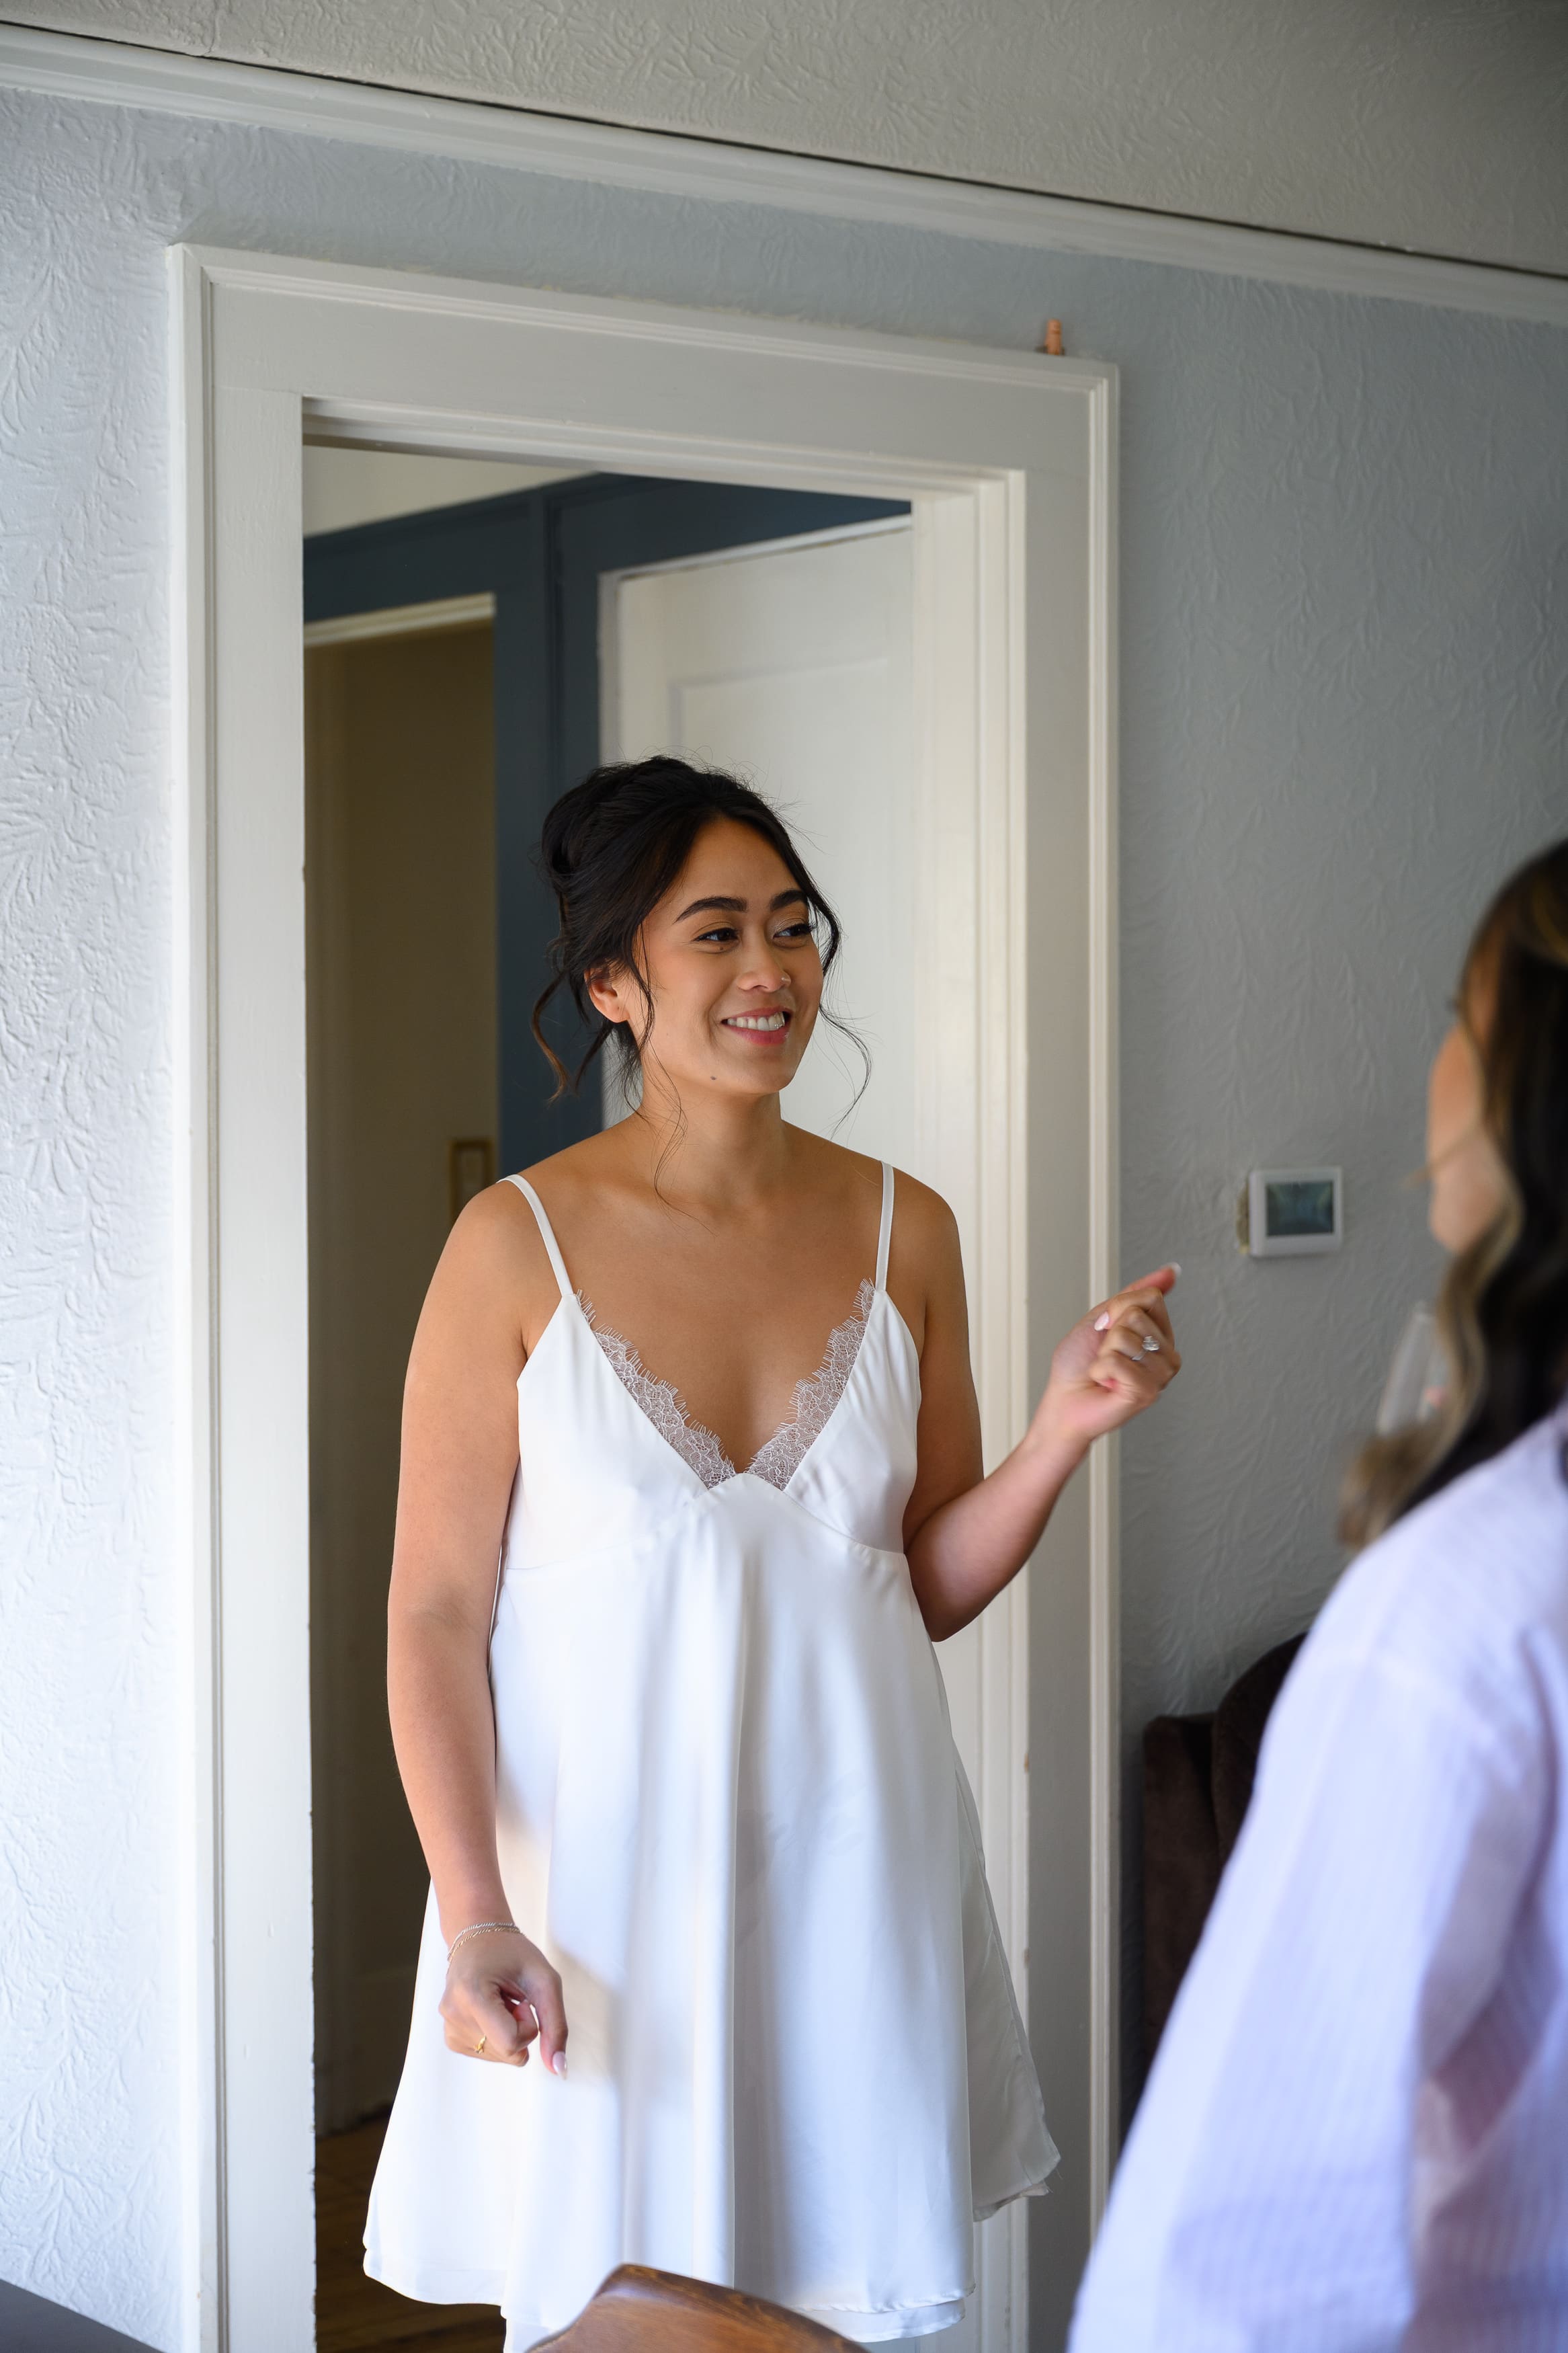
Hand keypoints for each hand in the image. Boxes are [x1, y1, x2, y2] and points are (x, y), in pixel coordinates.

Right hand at [439, 1926, 567, 2075]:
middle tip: (513, 1999)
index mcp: (471, 1994)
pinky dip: (497, 2037)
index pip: (512, 2044)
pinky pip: (487, 2054)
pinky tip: (492, 2011)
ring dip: (508, 2032)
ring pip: (499, 2057)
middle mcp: (453, 2014)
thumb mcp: (544, 1979)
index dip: (529, 2026)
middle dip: (520, 2030)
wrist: (480, 1937)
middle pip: (507, 2054)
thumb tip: (558, 2068)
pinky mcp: (450, 2037)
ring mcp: (448, 2027)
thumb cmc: (511, 1952)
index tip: (523, 2001)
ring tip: (500, 2001)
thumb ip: (556, 2025)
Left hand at [1033, 1266, 1181, 1453]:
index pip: (1151, 1298)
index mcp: (1160, 1335)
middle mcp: (1167, 1355)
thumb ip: (1136, 1294)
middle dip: (1109, 1332)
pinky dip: (1100, 1370)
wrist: (1063, 1400)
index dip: (1117, 1308)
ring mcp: (1160, 1376)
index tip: (1105, 1329)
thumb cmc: (1080, 1363)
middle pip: (1137, 1315)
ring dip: (1104, 1353)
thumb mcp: (1104, 1317)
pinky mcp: (1147, 1393)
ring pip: (1127, 1337)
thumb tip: (1172, 1270)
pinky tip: (1106, 1385)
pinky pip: (1118, 1361)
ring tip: (1106, 1371)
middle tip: (1104, 1355)